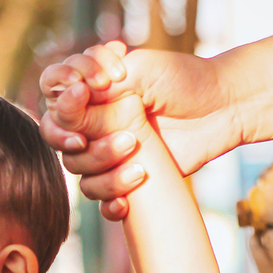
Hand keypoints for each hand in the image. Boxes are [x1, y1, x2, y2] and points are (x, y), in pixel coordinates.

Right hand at [42, 48, 242, 219]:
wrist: (221, 107)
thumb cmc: (183, 79)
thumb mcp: (141, 69)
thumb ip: (101, 86)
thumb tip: (71, 106)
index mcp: (90, 89)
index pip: (52, 90)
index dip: (63, 95)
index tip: (90, 89)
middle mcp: (91, 121)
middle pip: (58, 139)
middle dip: (82, 141)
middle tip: (122, 136)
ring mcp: (106, 152)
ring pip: (79, 172)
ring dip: (104, 167)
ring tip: (138, 153)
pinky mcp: (125, 178)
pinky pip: (102, 202)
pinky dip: (110, 203)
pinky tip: (127, 201)